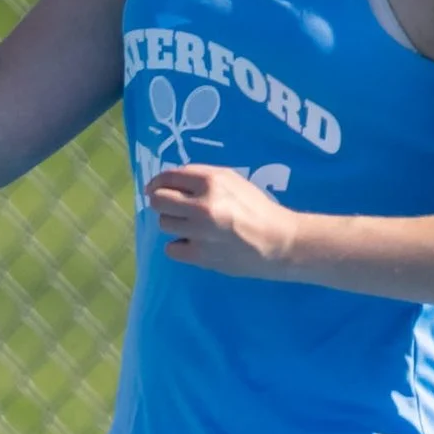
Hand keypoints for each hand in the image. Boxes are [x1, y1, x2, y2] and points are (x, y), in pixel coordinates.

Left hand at [146, 164, 306, 274]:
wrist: (278, 242)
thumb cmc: (256, 208)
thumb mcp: (232, 180)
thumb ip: (200, 177)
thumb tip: (167, 181)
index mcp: (211, 182)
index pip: (167, 177)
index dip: (157, 182)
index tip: (155, 188)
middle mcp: (202, 205)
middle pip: (158, 201)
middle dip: (161, 202)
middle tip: (171, 207)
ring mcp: (199, 232)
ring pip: (164, 224)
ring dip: (174, 224)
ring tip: (193, 226)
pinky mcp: (199, 255)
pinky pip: (170, 248)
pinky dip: (180, 246)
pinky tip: (195, 243)